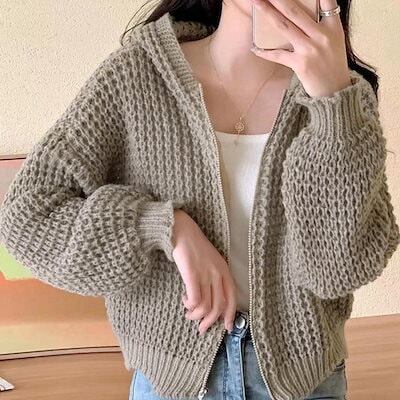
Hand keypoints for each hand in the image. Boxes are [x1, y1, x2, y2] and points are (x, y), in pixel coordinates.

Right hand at [172, 209, 236, 334]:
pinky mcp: (192, 274)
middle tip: (201, 328)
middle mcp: (217, 273)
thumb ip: (214, 278)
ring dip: (196, 315)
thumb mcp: (210, 261)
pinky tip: (184, 301)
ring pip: (205, 305)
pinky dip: (189, 305)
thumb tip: (211, 300)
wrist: (182, 231)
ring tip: (188, 313)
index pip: (232, 298)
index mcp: (224, 270)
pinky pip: (194, 299)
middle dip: (210, 321)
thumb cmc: (194, 247)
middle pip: (218, 306)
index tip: (226, 327)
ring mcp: (205, 273)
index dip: (230, 315)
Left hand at [250, 0, 351, 97]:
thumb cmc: (332, 64)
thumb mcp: (335, 40)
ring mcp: (310, 50)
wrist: (334, 91)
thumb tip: (301, 14)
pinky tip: (255, 48)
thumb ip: (322, 25)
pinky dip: (265, 52)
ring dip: (268, 14)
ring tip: (257, 4)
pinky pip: (278, 55)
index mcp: (333, 27)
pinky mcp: (299, 64)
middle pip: (295, 11)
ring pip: (285, 26)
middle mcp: (322, 35)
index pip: (326, 0)